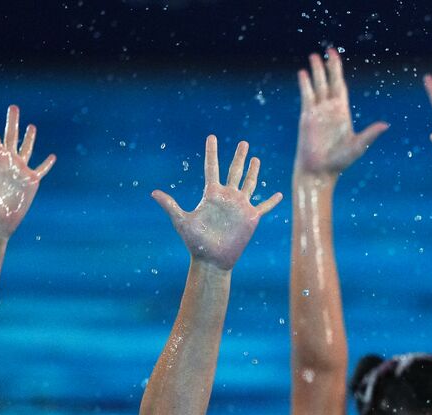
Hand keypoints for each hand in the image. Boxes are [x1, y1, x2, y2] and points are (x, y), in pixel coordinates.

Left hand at [0, 97, 55, 236]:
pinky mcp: (31, 182)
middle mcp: (6, 161)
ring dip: (28, 137)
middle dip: (11, 121)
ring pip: (26, 148)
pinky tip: (51, 156)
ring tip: (30, 126)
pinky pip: (41, 169)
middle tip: (13, 107)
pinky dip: (47, 163)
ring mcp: (19, 171)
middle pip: (10, 136)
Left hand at [152, 136, 283, 269]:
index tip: (212, 137)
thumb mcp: (182, 222)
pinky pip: (264, 207)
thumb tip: (153, 193)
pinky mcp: (251, 218)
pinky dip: (272, 201)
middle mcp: (227, 197)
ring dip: (253, 172)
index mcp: (212, 194)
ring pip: (249, 184)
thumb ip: (170, 206)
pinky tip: (279, 194)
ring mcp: (240, 206)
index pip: (212, 168)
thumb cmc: (195, 243)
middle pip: (235, 171)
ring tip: (256, 159)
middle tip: (244, 143)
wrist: (212, 260)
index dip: (212, 152)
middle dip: (239, 157)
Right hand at [294, 48, 387, 178]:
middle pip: (329, 82)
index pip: (341, 86)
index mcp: (342, 112)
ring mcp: (317, 112)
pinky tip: (303, 73)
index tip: (336, 58)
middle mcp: (329, 109)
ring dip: (315, 71)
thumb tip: (386, 125)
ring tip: (313, 56)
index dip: (339, 71)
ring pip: (317, 86)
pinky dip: (305, 84)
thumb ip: (370, 134)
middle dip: (328, 66)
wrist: (319, 171)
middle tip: (328, 50)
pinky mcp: (307, 117)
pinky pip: (306, 97)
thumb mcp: (358, 146)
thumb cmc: (339, 162)